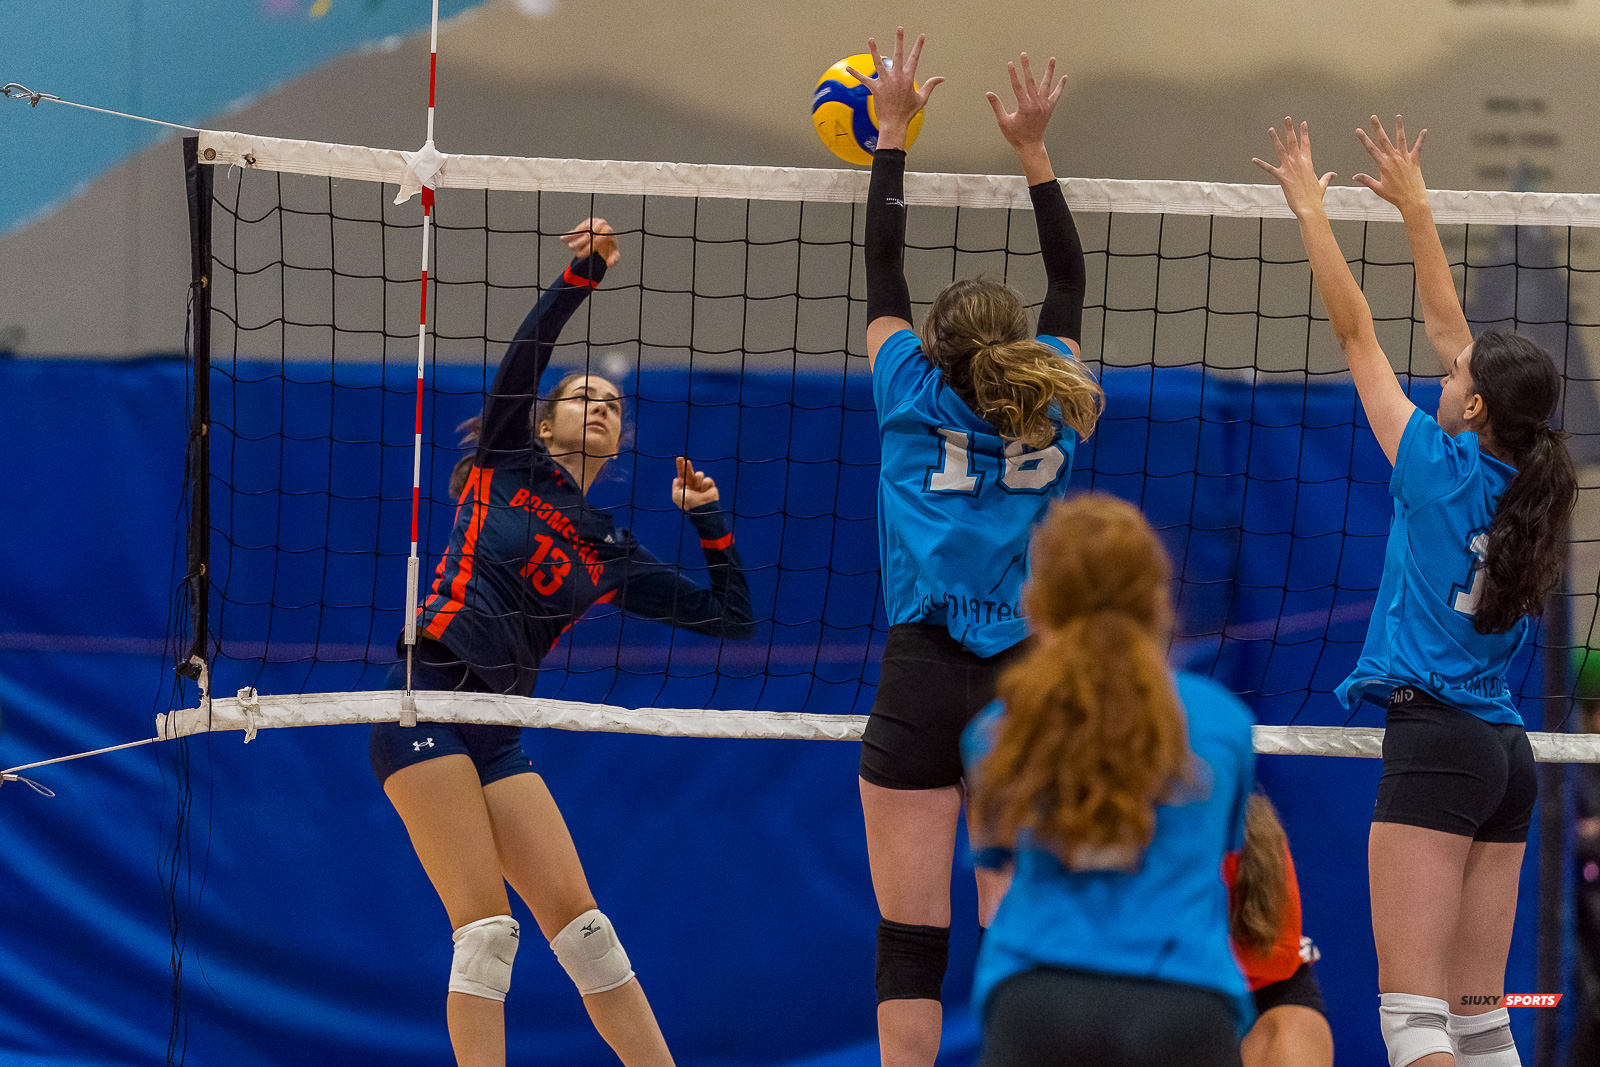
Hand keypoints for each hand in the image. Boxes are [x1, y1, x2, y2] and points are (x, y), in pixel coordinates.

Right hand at [561, 217, 621, 266]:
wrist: (608, 239)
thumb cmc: (610, 248)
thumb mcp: (614, 254)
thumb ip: (613, 259)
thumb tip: (609, 263)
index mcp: (608, 232)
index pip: (597, 240)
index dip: (587, 248)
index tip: (579, 255)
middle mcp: (601, 224)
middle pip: (588, 234)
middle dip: (579, 242)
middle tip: (571, 248)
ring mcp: (594, 222)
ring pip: (581, 230)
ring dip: (572, 236)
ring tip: (565, 242)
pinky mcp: (587, 222)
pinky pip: (578, 228)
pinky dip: (570, 234)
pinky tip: (563, 238)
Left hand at [672, 456, 718, 510]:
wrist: (701, 508)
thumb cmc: (688, 503)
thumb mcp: (676, 495)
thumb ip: (675, 486)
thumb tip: (677, 478)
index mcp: (685, 487)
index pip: (682, 475)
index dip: (680, 466)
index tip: (679, 458)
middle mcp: (693, 485)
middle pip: (690, 472)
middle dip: (688, 466)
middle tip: (686, 461)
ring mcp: (701, 485)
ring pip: (699, 474)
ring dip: (698, 479)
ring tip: (697, 487)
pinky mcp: (710, 486)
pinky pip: (707, 479)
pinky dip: (705, 484)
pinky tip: (704, 490)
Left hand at [844, 28, 943, 149]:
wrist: (894, 124)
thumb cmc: (908, 112)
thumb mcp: (922, 98)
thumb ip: (930, 85)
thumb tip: (942, 78)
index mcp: (908, 78)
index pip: (915, 58)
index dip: (919, 46)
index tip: (922, 36)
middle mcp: (897, 77)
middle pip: (898, 55)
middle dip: (899, 40)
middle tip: (900, 28)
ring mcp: (885, 82)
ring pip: (879, 63)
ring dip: (874, 50)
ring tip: (871, 39)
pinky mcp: (875, 89)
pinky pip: (864, 79)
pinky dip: (856, 74)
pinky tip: (848, 68)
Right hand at [986, 53, 1064, 152]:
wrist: (1031, 145)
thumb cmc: (1016, 135)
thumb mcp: (1003, 122)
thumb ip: (997, 106)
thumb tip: (989, 93)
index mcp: (1024, 107)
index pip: (1017, 87)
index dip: (1013, 74)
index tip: (1010, 63)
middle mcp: (1036, 104)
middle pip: (1031, 81)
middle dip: (1027, 67)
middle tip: (1024, 54)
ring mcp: (1044, 105)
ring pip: (1047, 85)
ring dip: (1049, 71)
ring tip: (1052, 59)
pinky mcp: (1050, 108)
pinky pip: (1056, 95)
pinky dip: (1060, 86)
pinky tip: (1064, 77)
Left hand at [1251, 118, 1334, 217]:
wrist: (1309, 207)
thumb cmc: (1315, 198)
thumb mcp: (1322, 185)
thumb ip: (1326, 177)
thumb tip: (1333, 174)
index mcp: (1308, 163)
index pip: (1306, 144)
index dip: (1304, 133)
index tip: (1303, 123)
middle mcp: (1298, 163)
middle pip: (1293, 142)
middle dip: (1289, 129)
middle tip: (1287, 119)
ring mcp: (1289, 169)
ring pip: (1281, 150)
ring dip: (1275, 139)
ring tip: (1270, 130)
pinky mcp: (1282, 177)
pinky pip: (1269, 169)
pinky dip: (1261, 164)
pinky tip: (1254, 159)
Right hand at [1353, 115, 1428, 212]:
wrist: (1412, 200)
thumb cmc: (1395, 196)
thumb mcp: (1378, 189)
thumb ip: (1366, 180)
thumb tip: (1355, 176)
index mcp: (1383, 165)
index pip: (1371, 149)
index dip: (1364, 139)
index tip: (1359, 131)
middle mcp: (1394, 159)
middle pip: (1384, 139)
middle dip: (1377, 128)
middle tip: (1374, 118)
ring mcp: (1405, 158)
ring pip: (1401, 139)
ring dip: (1399, 127)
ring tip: (1398, 117)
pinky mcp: (1415, 161)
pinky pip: (1418, 147)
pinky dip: (1421, 139)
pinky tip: (1424, 131)